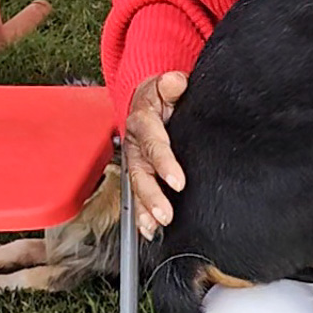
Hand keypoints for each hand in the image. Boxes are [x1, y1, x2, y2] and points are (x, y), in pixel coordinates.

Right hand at [125, 71, 188, 238]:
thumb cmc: (162, 95)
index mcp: (142, 120)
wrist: (148, 99)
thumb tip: (175, 82)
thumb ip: (171, 85)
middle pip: (140, 172)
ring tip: (154, 226)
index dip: (164, 163)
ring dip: (144, 209)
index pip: (153, 143)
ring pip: (136, 187)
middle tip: (165, 215)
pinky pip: (137, 194)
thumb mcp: (166, 85)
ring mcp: (134, 159)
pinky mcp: (137, 172)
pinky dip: (141, 214)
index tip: (178, 181)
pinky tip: (148, 230)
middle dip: (151, 195)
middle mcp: (134, 143)